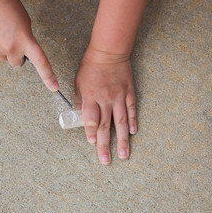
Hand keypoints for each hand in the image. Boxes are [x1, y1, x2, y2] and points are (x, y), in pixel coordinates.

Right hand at [0, 0, 57, 90]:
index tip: (54, 87)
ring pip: (3, 58)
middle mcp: (12, 47)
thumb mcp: (24, 20)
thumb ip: (26, 37)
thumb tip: (22, 49)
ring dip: (3, 50)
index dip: (48, 76)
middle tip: (12, 41)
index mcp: (26, 39)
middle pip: (17, 63)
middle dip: (16, 55)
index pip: (41, 62)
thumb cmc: (5, 3)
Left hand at [75, 48, 136, 164]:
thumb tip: (79, 113)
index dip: (91, 133)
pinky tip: (133, 133)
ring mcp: (119, 98)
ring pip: (120, 123)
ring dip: (122, 140)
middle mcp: (105, 100)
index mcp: (90, 97)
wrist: (108, 51)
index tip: (91, 143)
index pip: (91, 120)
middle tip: (106, 161)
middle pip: (104, 127)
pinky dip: (132, 122)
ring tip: (124, 155)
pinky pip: (131, 110)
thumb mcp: (78, 81)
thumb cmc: (90, 66)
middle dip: (104, 145)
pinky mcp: (128, 93)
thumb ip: (80, 99)